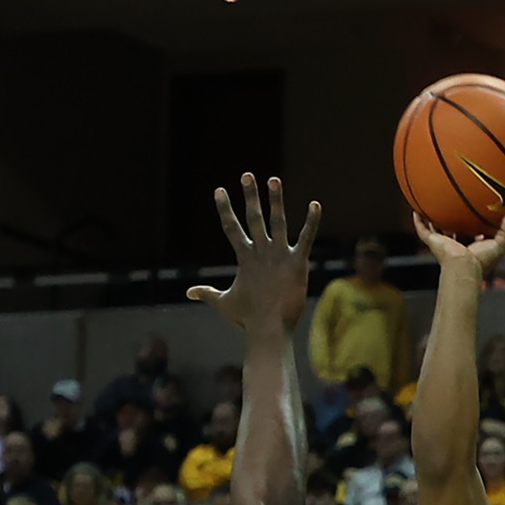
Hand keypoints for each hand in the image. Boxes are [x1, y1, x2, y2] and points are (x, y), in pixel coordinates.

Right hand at [187, 175, 321, 330]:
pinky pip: (306, 238)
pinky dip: (312, 221)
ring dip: (275, 200)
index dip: (224, 209)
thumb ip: (207, 294)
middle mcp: (260, 252)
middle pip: (253, 218)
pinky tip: (315, 204)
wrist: (268, 330)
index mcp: (244, 259)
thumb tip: (188, 292)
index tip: (219, 190)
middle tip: (247, 175)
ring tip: (274, 180)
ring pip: (277, 222)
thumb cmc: (247, 318)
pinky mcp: (297, 262)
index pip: (231, 228)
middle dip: (249, 195)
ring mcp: (279, 256)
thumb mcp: (224, 303)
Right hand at [412, 212, 504, 276]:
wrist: (464, 266)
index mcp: (468, 248)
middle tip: (451, 209)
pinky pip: (421, 230)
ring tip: (428, 207)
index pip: (469, 235)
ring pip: (434, 230)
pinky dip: (418, 221)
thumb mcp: (500, 244)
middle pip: (450, 232)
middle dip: (451, 223)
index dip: (472, 227)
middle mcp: (453, 245)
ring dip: (430, 220)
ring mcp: (441, 243)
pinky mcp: (432, 242)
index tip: (475, 216)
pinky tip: (415, 211)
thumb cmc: (481, 261)